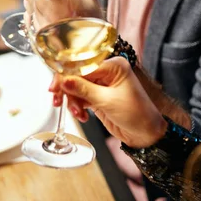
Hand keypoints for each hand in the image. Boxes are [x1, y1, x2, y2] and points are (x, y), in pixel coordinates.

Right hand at [50, 57, 167, 148]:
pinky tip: (82, 115)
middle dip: (67, 89)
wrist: (146, 134)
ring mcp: (102, 84)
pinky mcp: (98, 96)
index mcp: (114, 65)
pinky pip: (80, 97)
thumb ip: (84, 90)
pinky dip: (78, 106)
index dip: (66, 75)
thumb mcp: (107, 101)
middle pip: (77, 75)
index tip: (54, 87)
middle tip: (56, 100)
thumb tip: (63, 80)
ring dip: (73, 101)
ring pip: (76, 87)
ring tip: (78, 113)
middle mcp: (107, 72)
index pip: (83, 65)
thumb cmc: (137, 115)